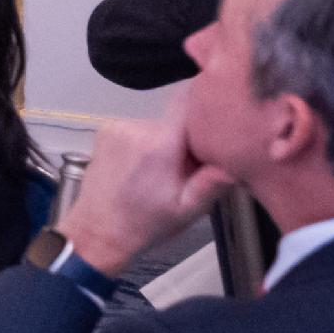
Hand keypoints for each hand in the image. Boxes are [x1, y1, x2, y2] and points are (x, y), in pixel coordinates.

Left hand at [62, 112, 230, 277]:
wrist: (98, 230)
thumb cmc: (146, 223)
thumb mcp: (188, 210)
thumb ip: (212, 183)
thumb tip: (235, 160)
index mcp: (159, 144)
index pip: (187, 102)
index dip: (206, 105)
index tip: (220, 119)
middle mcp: (136, 127)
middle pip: (176, 120)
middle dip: (188, 141)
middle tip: (190, 169)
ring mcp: (117, 126)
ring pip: (158, 126)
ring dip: (166, 143)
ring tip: (164, 173)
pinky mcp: (105, 130)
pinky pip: (139, 129)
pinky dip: (147, 143)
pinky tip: (143, 167)